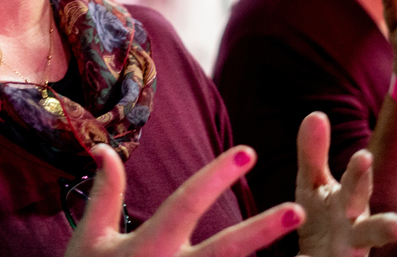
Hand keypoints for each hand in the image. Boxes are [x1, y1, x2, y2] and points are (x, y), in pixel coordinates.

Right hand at [65, 144, 303, 256]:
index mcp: (148, 246)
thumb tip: (105, 150)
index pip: (187, 205)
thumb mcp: (89, 239)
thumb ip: (105, 195)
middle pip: (225, 250)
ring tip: (308, 253)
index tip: (247, 153)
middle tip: (297, 209)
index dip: (215, 177)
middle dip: (262, 230)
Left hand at [296, 112, 396, 256]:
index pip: (358, 186)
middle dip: (384, 227)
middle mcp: (356, 232)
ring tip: (391, 247)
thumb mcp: (313, 184)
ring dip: (373, 254)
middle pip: (371, 230)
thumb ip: (314, 153)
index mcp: (351, 203)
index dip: (361, 173)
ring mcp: (349, 255)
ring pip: (362, 256)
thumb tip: (317, 114)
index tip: (364, 157)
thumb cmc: (320, 217)